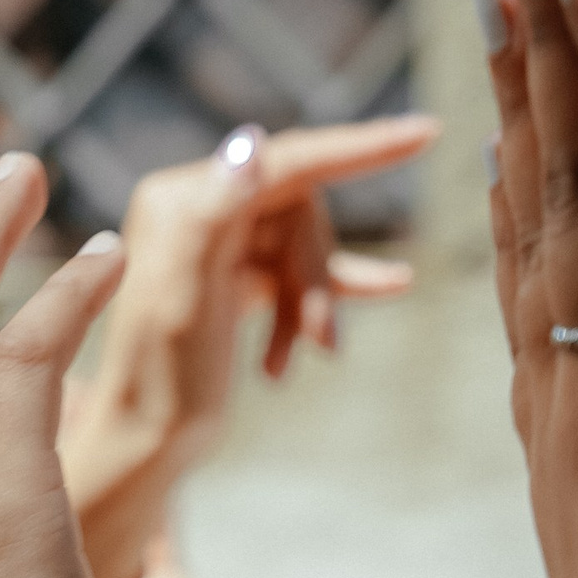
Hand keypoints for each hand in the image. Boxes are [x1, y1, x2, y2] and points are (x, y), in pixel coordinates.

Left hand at [60, 117, 432, 577]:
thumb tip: (250, 145)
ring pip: (305, 244)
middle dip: (317, 271)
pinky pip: (299, 268)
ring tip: (319, 352)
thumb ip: (212, 217)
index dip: (359, 148)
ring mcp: (217, 241)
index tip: (428, 132)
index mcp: (180, 198)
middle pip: (303, 209)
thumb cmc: (163, 381)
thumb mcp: (186, 298)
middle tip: (321, 338)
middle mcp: (195, 207)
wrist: (150, 444)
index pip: (287, 160)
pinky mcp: (233, 276)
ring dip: (316, 297)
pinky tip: (390, 286)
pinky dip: (327, 293)